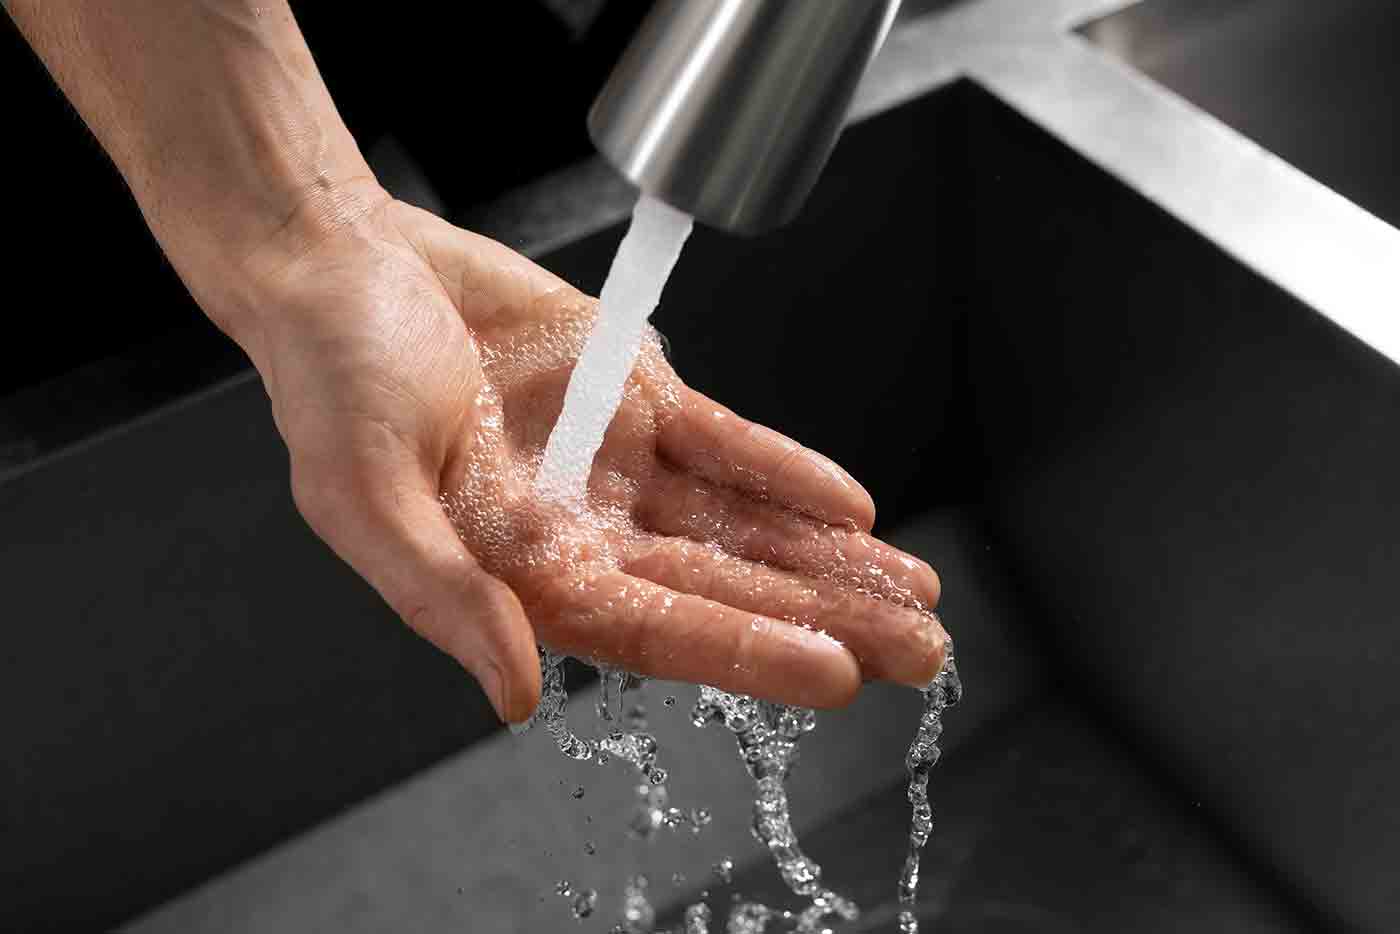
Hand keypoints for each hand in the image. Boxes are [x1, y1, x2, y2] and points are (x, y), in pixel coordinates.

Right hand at [234, 189, 947, 722]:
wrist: (344, 260)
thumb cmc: (331, 374)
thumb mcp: (364, 491)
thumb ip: (444, 596)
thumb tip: (516, 693)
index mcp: (518, 573)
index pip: (653, 628)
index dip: (745, 650)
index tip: (836, 673)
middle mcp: (582, 531)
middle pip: (722, 588)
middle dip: (824, 619)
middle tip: (921, 650)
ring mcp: (616, 467)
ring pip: (741, 524)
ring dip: (828, 558)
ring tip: (915, 589)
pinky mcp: (638, 397)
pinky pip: (727, 442)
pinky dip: (785, 471)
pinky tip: (851, 507)